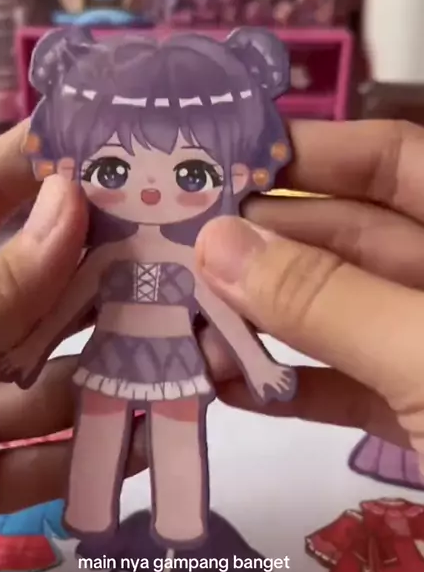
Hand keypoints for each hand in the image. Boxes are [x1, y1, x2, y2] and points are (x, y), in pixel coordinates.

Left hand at [0, 122, 146, 571]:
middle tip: (186, 251)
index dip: (32, 162)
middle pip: (36, 295)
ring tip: (192, 351)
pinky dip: (97, 454)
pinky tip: (151, 435)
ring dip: (116, 374)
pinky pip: (48, 466)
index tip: (106, 132)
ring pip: (55, 383)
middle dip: (104, 278)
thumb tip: (68, 204)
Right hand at [195, 120, 423, 471]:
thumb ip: (325, 298)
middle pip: (351, 240)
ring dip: (263, 320)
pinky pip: (346, 387)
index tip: (222, 160)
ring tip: (183, 320)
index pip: (394, 160)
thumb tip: (217, 243)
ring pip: (340, 317)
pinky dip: (289, 387)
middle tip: (173, 250)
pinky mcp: (423, 420)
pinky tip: (231, 387)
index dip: (311, 152)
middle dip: (265, 244)